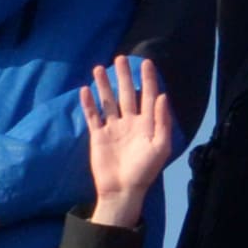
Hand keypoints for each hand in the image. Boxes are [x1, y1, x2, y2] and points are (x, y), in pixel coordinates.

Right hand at [79, 56, 180, 224]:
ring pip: (108, 101)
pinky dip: (88, 104)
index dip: (148, 79)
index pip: (148, 96)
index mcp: (147, 124)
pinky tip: (85, 90)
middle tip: (120, 58)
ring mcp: (113, 128)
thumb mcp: (160, 147)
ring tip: (99, 68)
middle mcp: (130, 122)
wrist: (122, 190)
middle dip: (124, 76)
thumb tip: (162, 96)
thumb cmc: (145, 170)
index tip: (147, 62)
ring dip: (104, 85)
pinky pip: (93, 116)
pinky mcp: (98, 136)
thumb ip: (162, 121)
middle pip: (126, 94)